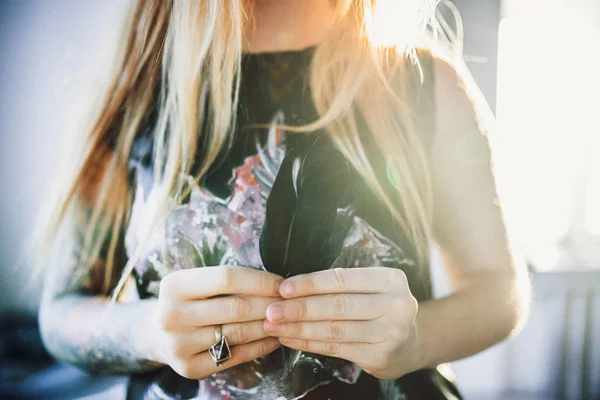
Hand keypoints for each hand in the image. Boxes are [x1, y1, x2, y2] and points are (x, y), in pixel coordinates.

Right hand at [148, 266, 282, 379]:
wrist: (156, 334)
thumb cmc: (187, 301)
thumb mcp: (195, 282)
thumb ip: (226, 281)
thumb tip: (275, 282)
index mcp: (175, 286)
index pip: (227, 277)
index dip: (260, 280)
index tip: (281, 283)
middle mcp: (172, 315)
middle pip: (236, 307)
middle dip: (270, 304)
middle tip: (290, 303)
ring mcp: (180, 344)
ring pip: (238, 333)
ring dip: (268, 326)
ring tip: (287, 320)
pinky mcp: (190, 367)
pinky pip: (236, 356)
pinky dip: (261, 346)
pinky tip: (275, 338)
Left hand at [263, 267, 420, 378]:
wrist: (411, 343)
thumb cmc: (380, 307)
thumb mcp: (371, 288)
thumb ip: (341, 285)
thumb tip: (290, 287)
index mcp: (390, 280)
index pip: (343, 279)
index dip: (311, 284)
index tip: (283, 288)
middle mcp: (396, 305)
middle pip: (338, 306)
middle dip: (300, 308)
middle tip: (271, 311)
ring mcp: (390, 333)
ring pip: (335, 330)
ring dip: (299, 328)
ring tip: (274, 326)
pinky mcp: (379, 357)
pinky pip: (336, 348)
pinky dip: (309, 343)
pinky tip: (290, 338)